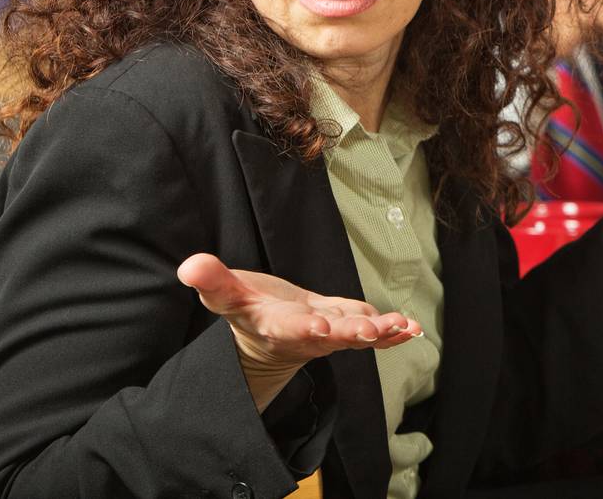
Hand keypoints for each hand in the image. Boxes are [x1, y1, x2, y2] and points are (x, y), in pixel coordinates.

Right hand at [177, 253, 420, 410]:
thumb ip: (212, 281)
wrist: (267, 333)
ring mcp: (331, 334)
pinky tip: (414, 329)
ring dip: (380, 332)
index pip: (288, 327)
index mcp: (275, 325)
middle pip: (330, 336)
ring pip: (356, 334)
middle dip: (350, 332)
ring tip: (402, 327)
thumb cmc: (247, 308)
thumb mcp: (226, 295)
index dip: (303, 327)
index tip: (319, 326)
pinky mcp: (349, 327)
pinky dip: (393, 333)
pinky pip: (373, 333)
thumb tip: (189, 266)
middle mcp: (306, 335)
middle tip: (370, 331)